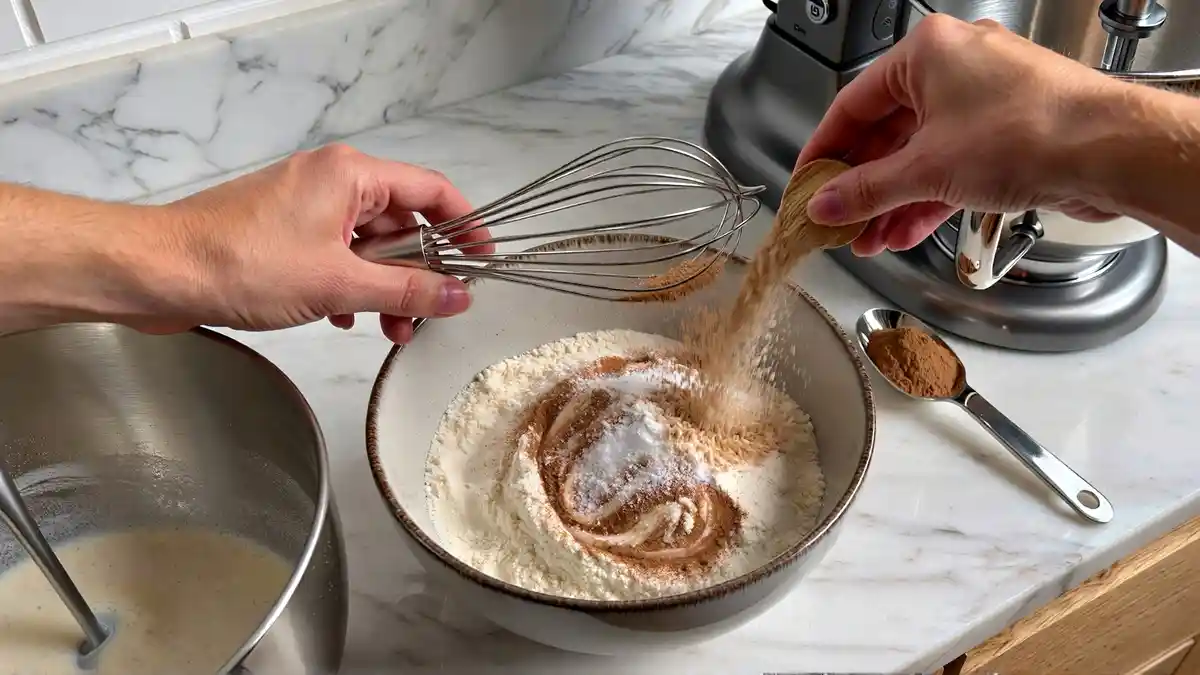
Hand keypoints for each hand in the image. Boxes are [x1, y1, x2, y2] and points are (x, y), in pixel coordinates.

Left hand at [157, 144, 492, 343]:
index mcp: (351, 174)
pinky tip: (344, 321)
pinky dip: (350, 287)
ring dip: (384, 288)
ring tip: (388, 331)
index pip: (433, 191)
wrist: (159, 273)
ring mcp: (306, 206)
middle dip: (419, 273)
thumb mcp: (339, 284)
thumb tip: (458, 296)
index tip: (483, 263)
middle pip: (403, 222)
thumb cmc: (241, 265)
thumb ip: (407, 291)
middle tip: (427, 314)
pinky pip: (338, 255)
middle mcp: (332, 181)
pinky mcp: (284, 232)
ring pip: (370, 245)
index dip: (465, 228)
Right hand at [797, 14, 1124, 256]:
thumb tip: (826, 203)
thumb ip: (866, 191)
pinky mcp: (1009, 132)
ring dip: (892, 200)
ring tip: (869, 238)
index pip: (853, 103)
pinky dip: (927, 197)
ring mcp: (985, 100)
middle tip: (837, 218)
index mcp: (928, 52)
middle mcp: (957, 67)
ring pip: (921, 154)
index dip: (824, 150)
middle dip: (862, 186)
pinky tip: (905, 231)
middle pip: (887, 132)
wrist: (1110, 151)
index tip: (807, 182)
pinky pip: (952, 164)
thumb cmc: (1032, 131)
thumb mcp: (925, 169)